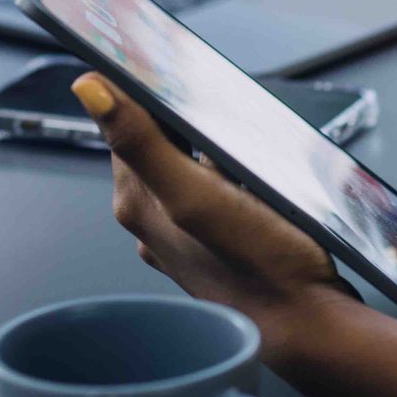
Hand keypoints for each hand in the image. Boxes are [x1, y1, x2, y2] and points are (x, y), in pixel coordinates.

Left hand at [72, 79, 396, 396]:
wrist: (307, 326)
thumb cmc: (258, 265)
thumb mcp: (197, 194)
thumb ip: (141, 141)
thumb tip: (89, 89)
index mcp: (138, 204)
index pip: (126, 125)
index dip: (147, 94)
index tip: (172, 70)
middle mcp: (153, 224)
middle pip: (159, 146)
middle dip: (188, 125)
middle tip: (224, 115)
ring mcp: (184, 239)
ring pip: (191, 171)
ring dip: (214, 154)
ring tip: (246, 153)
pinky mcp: (217, 249)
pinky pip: (217, 198)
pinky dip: (232, 183)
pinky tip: (257, 186)